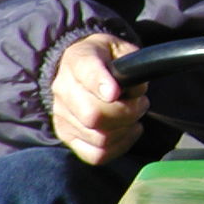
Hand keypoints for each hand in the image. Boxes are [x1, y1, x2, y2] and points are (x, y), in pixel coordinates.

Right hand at [50, 33, 148, 164]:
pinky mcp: (67, 136)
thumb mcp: (120, 48)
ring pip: (99, 137)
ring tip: (134, 115)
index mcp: (77, 60)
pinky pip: (96, 154)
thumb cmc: (105, 59)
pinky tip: (127, 131)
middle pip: (93, 114)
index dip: (101, 84)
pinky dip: (119, 147)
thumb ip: (130, 62)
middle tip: (140, 103)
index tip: (115, 92)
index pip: (86, 72)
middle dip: (127, 113)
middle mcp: (63, 89)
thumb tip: (134, 90)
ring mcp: (62, 115)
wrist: (78, 67)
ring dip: (126, 129)